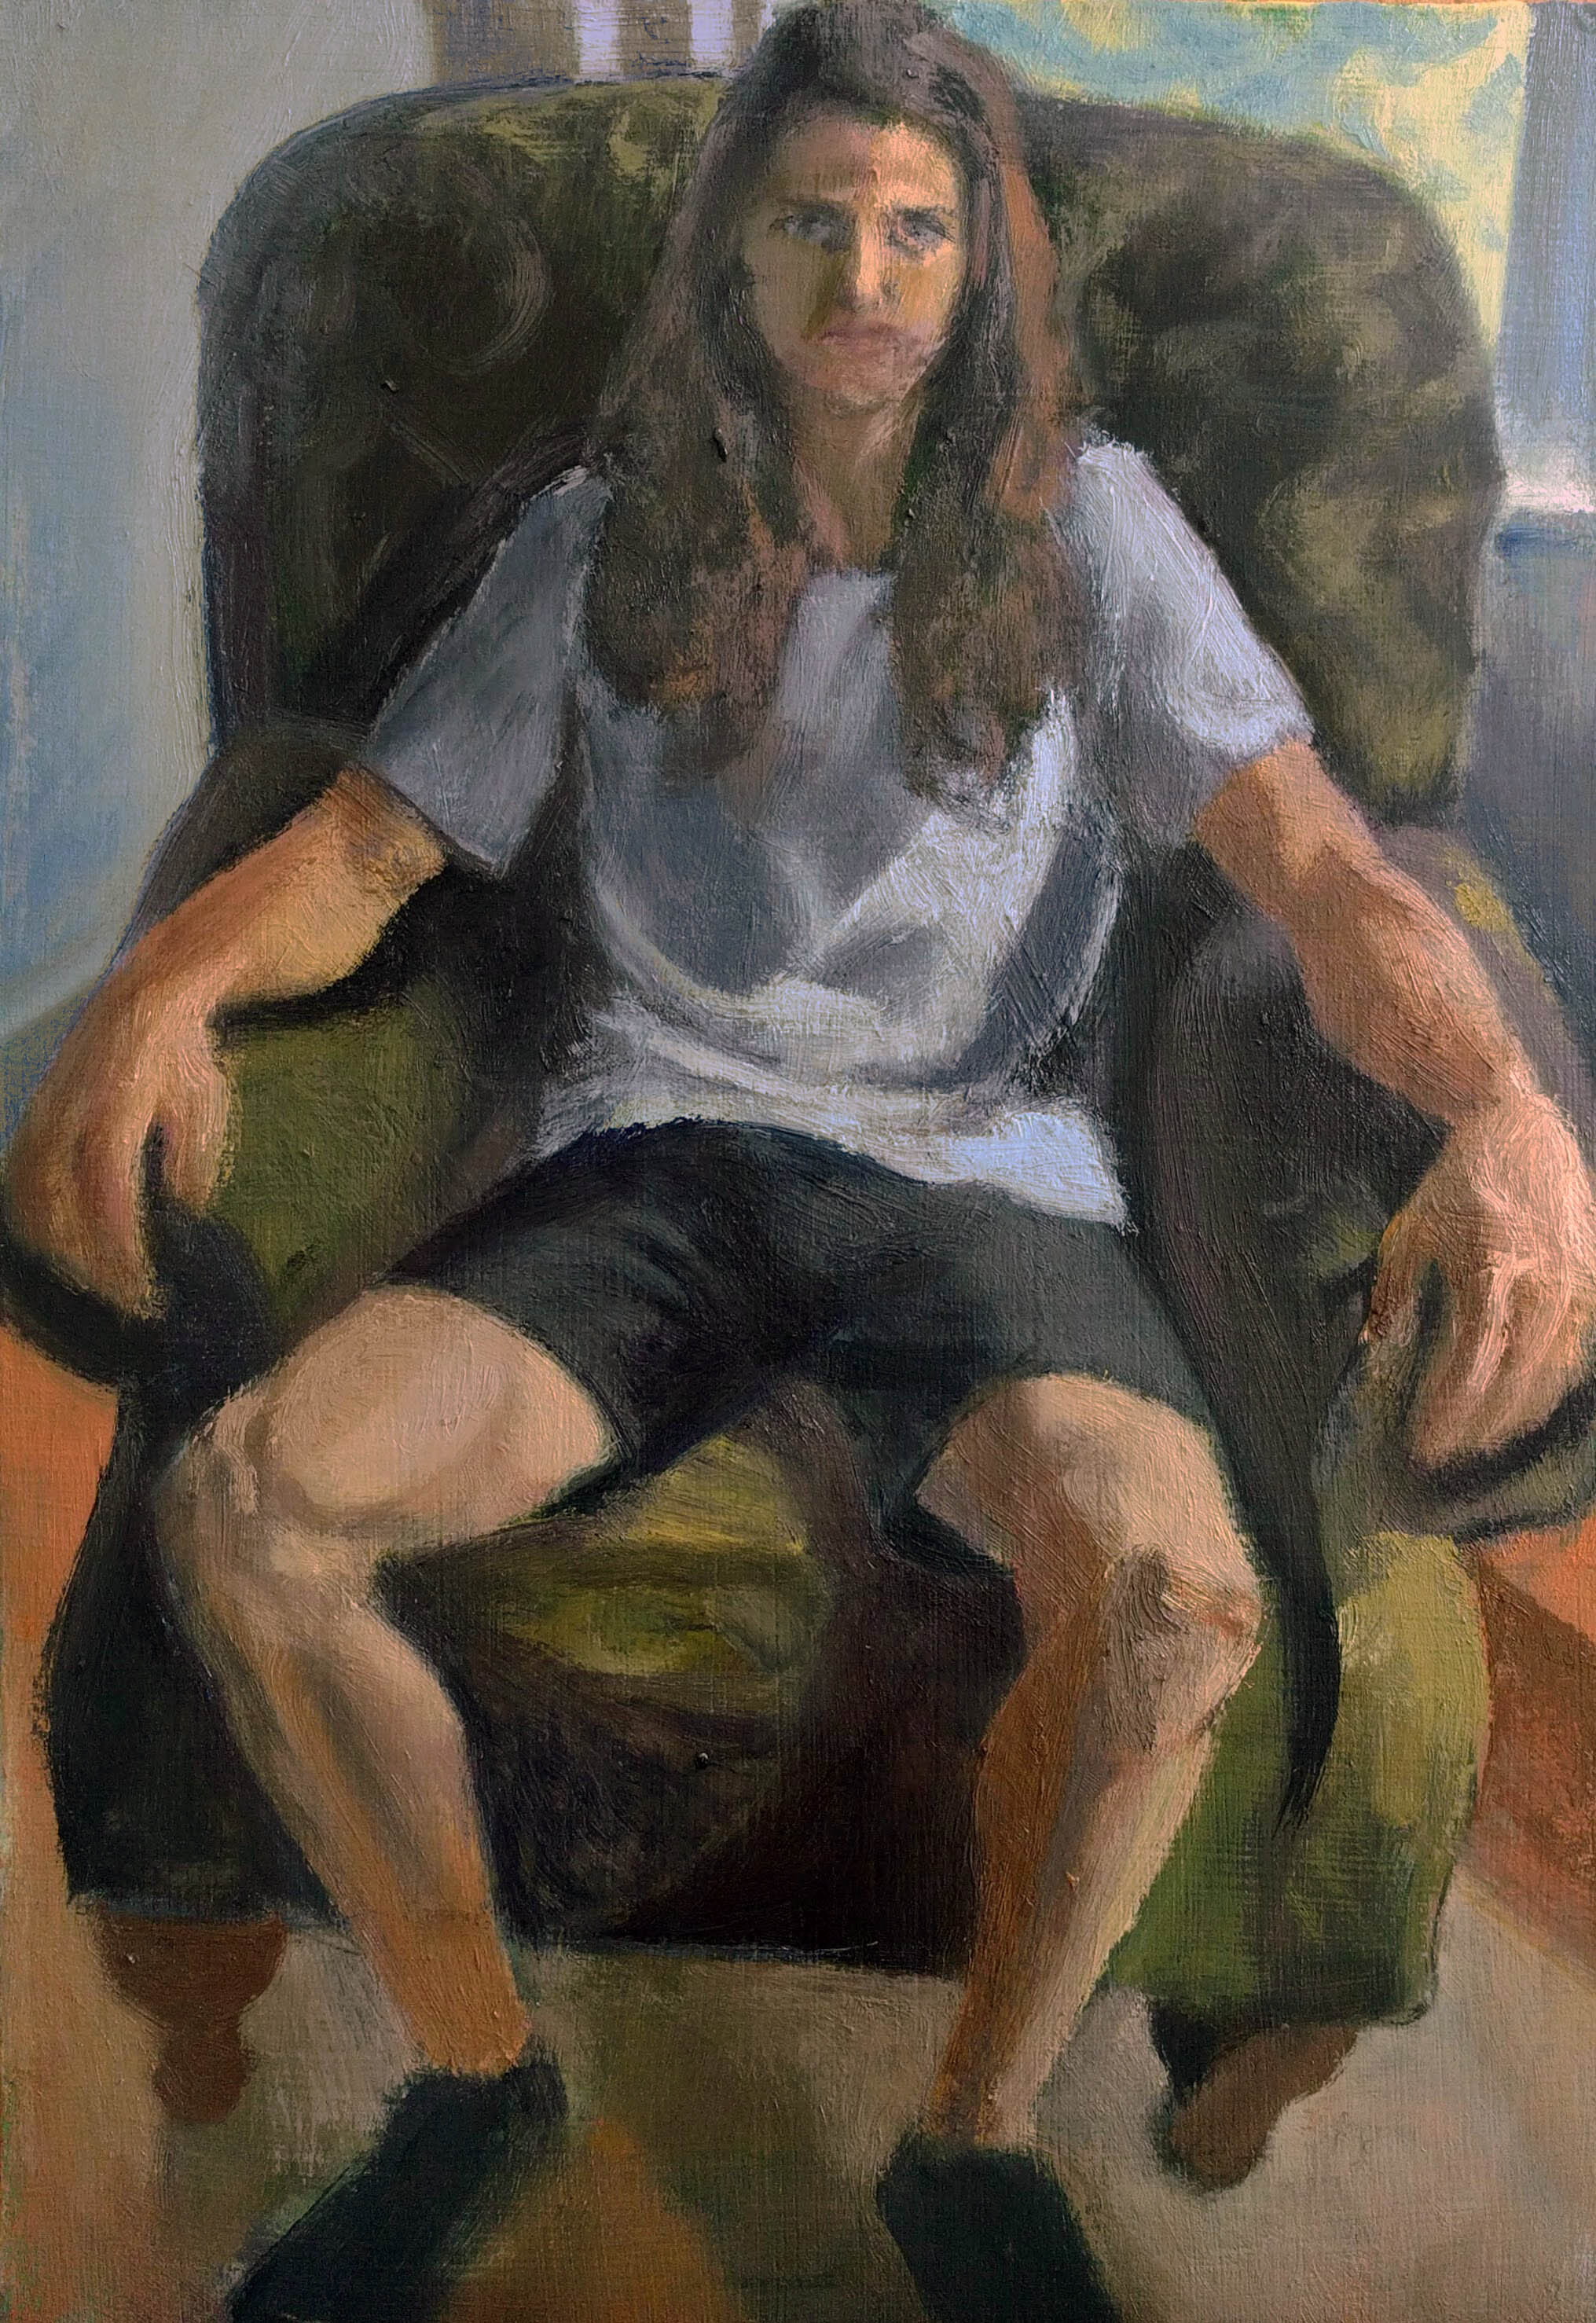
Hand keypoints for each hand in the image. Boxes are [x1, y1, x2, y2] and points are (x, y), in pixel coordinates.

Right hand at [3, 969, 231, 1313]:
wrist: (143, 995)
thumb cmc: (184, 1058)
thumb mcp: (204, 1108)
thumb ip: (191, 1164)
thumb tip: (179, 1215)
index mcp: (115, 1107)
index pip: (107, 1196)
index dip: (120, 1251)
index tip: (145, 1290)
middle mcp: (67, 1112)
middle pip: (56, 1211)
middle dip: (90, 1266)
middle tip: (129, 1301)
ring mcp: (42, 1114)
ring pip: (29, 1202)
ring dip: (60, 1252)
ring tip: (101, 1284)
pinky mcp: (32, 1118)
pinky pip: (21, 1182)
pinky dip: (39, 1224)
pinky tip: (69, 1251)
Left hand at [1364, 1086, 1595, 1466]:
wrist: (1520, 1128)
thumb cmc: (1457, 1183)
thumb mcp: (1412, 1230)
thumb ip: (1392, 1290)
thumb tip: (1375, 1344)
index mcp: (1490, 1268)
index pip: (1472, 1360)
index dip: (1449, 1409)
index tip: (1424, 1442)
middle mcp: (1541, 1281)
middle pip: (1515, 1377)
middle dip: (1479, 1424)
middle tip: (1447, 1454)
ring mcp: (1575, 1281)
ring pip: (1552, 1370)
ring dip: (1516, 1412)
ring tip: (1482, 1439)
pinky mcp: (1593, 1278)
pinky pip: (1575, 1347)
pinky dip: (1548, 1381)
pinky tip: (1523, 1403)